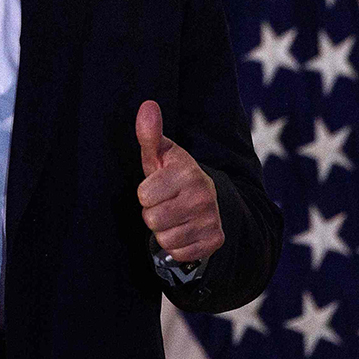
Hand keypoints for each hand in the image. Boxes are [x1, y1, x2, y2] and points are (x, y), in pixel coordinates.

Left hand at [136, 100, 222, 264]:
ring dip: (164, 230)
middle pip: (152, 219)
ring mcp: (211, 219)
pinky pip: (178, 253)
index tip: (157, 187)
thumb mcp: (160, 154)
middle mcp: (203, 195)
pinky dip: (177, 246)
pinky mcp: (215, 240)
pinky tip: (184, 230)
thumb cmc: (172, 175)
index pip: (144, 196)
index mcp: (188, 171)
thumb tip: (147, 105)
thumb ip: (149, 133)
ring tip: (174, 216)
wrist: (205, 199)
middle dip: (153, 213)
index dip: (146, 194)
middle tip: (165, 203)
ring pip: (164, 239)